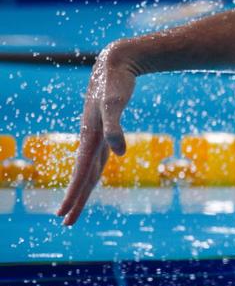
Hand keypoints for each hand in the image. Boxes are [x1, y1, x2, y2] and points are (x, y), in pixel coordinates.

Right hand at [58, 44, 137, 225]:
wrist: (115, 63)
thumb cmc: (115, 82)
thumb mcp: (116, 104)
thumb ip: (116, 127)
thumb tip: (120, 153)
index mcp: (90, 137)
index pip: (81, 174)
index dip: (73, 195)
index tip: (64, 215)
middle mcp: (91, 139)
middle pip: (83, 176)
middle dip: (76, 200)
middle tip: (66, 222)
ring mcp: (97, 135)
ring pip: (89, 168)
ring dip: (82, 188)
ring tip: (74, 206)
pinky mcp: (104, 129)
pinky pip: (96, 157)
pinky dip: (92, 171)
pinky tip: (93, 174)